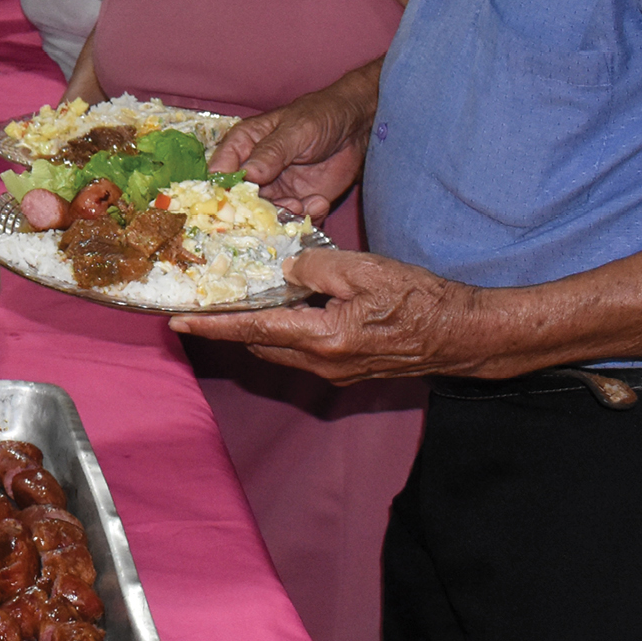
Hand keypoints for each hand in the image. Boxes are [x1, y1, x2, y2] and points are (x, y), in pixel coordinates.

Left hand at [171, 248, 490, 383]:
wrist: (464, 335)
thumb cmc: (421, 300)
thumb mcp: (365, 269)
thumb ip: (316, 267)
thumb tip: (285, 270)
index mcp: (323, 338)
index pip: (253, 330)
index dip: (212, 324)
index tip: (177, 321)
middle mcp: (323, 364)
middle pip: (260, 345)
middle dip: (230, 327)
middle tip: (205, 304)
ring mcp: (337, 372)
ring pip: (282, 350)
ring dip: (259, 330)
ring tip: (242, 302)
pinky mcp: (351, 371)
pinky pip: (305, 352)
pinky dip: (287, 333)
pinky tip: (291, 309)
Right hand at [206, 69, 378, 218]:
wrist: (357, 126)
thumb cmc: (321, 116)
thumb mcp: (295, 130)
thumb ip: (271, 152)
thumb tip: (247, 174)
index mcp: (244, 145)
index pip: (221, 169)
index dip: (221, 188)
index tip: (231, 203)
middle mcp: (254, 171)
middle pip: (241, 200)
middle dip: (256, 211)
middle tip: (275, 210)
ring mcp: (276, 189)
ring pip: (266, 216)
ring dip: (283, 216)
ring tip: (302, 205)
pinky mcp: (298, 202)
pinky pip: (294, 221)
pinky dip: (305, 218)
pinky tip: (319, 203)